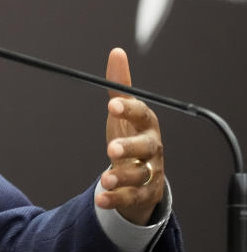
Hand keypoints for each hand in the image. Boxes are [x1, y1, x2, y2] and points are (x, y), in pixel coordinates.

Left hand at [96, 48, 164, 223]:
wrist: (143, 172)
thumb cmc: (131, 134)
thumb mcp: (124, 110)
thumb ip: (119, 85)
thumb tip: (116, 52)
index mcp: (146, 125)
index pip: (142, 114)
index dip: (129, 109)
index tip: (111, 105)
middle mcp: (152, 148)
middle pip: (146, 148)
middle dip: (130, 148)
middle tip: (110, 149)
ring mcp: (151, 172)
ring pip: (141, 175)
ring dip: (123, 177)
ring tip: (105, 179)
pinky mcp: (145, 193)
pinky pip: (133, 198)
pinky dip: (116, 198)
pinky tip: (100, 197)